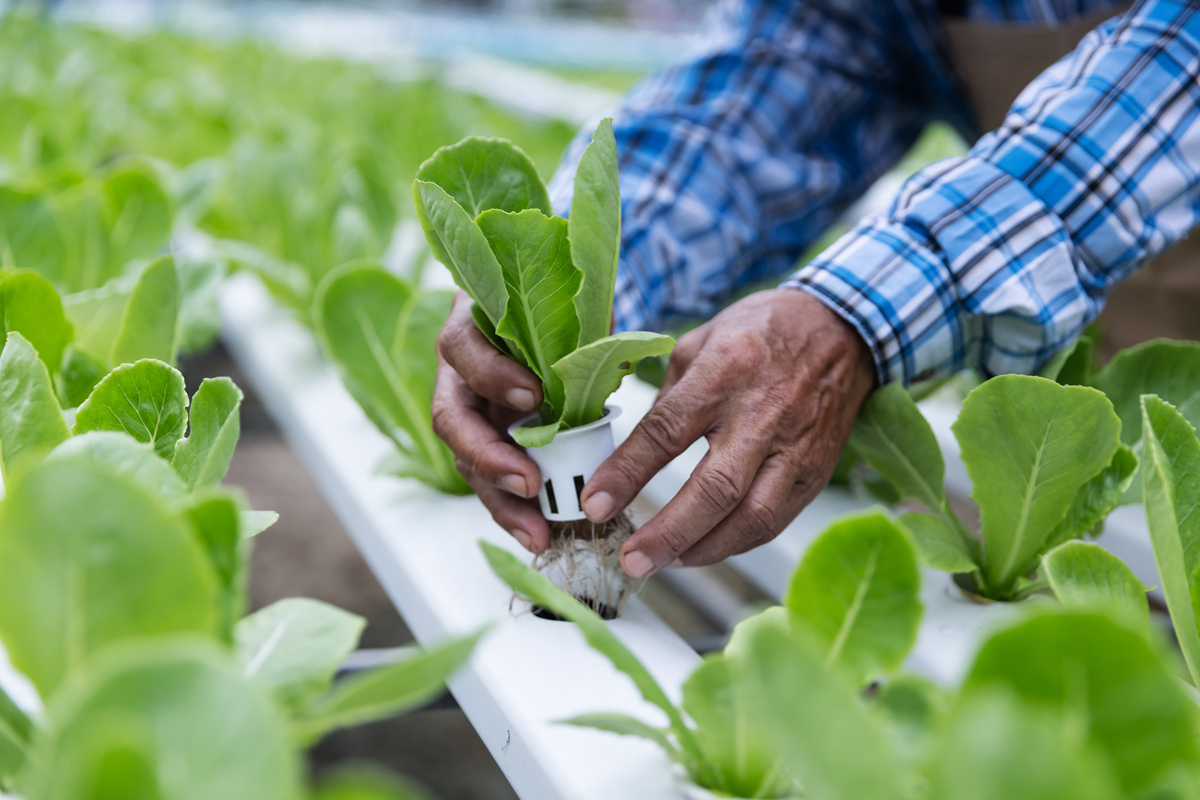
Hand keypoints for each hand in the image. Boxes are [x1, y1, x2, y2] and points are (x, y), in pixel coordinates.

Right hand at [431, 292, 550, 552]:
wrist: (553, 318)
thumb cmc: (558, 308)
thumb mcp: (568, 308)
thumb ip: (575, 327)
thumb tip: (606, 358)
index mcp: (470, 326)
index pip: (462, 348)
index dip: (491, 374)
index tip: (533, 395)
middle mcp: (457, 374)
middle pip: (451, 419)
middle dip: (488, 457)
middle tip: (528, 483)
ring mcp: (469, 413)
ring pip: (467, 461)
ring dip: (502, 500)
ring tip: (538, 532)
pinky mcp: (488, 444)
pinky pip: (493, 482)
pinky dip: (516, 511)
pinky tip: (539, 533)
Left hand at [579, 289, 875, 577]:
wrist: (843, 330)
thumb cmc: (763, 330)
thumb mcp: (701, 341)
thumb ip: (667, 398)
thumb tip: (632, 453)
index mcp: (725, 373)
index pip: (668, 431)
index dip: (628, 472)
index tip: (595, 504)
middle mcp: (762, 415)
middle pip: (715, 489)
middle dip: (668, 533)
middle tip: (631, 559)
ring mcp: (795, 449)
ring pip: (751, 517)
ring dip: (704, 550)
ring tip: (665, 563)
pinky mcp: (816, 473)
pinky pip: (775, 521)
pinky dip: (736, 544)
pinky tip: (705, 549)